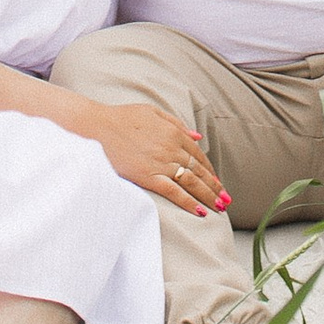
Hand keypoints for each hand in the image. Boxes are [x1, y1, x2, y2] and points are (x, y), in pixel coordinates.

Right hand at [91, 101, 228, 215]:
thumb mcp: (153, 112)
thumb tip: (197, 136)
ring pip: (191, 183)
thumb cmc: (122, 118)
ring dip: (208, 196)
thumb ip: (176, 124)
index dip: (210, 170)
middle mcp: (172, 149)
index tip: (217, 182)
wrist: (97, 127)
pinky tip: (200, 211)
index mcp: (173, 132)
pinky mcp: (149, 177)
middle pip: (199, 171)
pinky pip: (174, 192)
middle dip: (214, 187)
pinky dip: (189, 203)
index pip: (198, 154)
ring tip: (219, 208)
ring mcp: (161, 164)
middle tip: (226, 200)